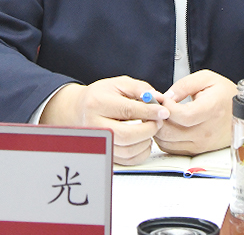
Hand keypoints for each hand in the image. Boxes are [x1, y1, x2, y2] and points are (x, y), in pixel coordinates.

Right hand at [39, 76, 168, 164]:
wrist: (79, 109)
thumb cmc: (101, 95)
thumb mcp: (119, 84)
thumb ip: (139, 89)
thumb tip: (158, 98)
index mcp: (98, 103)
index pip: (127, 110)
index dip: (149, 112)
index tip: (164, 112)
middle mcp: (95, 124)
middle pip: (126, 135)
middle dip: (148, 129)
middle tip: (158, 122)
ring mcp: (98, 141)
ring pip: (127, 150)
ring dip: (146, 142)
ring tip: (150, 130)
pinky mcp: (104, 152)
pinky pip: (126, 160)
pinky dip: (140, 153)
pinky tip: (143, 141)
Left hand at [155, 70, 236, 154]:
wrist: (242, 114)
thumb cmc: (225, 95)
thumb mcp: (207, 78)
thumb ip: (184, 85)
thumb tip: (166, 97)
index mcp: (211, 109)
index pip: (183, 116)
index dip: (167, 107)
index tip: (163, 99)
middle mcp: (207, 131)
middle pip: (171, 132)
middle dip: (157, 119)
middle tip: (156, 108)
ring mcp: (202, 144)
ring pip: (168, 143)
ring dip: (159, 130)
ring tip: (161, 116)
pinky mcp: (197, 150)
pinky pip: (172, 150)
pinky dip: (164, 139)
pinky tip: (167, 126)